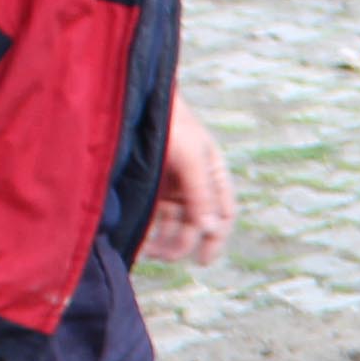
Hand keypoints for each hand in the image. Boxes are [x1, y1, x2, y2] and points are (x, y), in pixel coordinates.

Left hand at [150, 95, 235, 268]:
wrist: (136, 100)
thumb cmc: (170, 122)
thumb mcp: (191, 157)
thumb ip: (201, 194)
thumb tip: (209, 230)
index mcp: (213, 174)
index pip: (223, 214)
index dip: (216, 238)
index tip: (202, 259)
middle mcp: (194, 183)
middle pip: (197, 223)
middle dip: (184, 242)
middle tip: (167, 257)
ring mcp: (171, 185)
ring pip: (175, 222)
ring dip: (166, 240)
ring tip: (151, 253)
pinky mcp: (149, 185)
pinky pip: (153, 215)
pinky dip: (149, 230)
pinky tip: (141, 241)